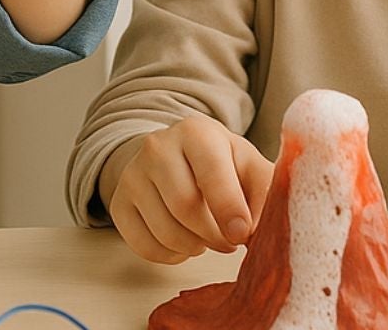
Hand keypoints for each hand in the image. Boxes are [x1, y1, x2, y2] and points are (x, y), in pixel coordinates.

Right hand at [103, 116, 273, 264]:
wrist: (173, 155)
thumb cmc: (220, 163)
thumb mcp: (248, 165)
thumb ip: (266, 192)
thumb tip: (267, 232)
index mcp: (196, 132)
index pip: (211, 174)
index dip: (230, 210)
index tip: (242, 235)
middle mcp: (157, 148)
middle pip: (185, 207)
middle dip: (214, 235)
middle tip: (230, 242)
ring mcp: (133, 175)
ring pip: (165, 231)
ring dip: (195, 247)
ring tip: (208, 238)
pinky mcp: (119, 203)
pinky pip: (144, 246)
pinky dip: (171, 255)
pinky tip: (184, 242)